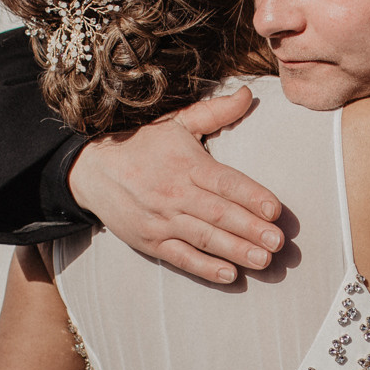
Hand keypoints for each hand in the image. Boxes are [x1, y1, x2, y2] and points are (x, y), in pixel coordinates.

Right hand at [66, 87, 285, 284]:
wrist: (92, 171)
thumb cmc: (143, 145)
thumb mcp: (176, 123)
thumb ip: (215, 112)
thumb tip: (249, 94)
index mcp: (187, 164)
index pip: (224, 182)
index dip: (251, 195)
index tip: (275, 209)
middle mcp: (175, 193)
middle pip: (218, 213)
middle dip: (250, 229)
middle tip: (278, 243)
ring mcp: (161, 220)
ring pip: (203, 237)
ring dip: (234, 250)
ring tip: (263, 261)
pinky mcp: (149, 241)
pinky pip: (180, 257)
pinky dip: (204, 268)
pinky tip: (229, 275)